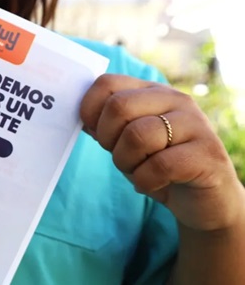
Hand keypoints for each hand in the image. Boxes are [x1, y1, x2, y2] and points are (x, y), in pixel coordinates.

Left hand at [80, 74, 244, 230]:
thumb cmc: (159, 167)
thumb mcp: (126, 143)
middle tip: (122, 156)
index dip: (90, 110)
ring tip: (139, 172)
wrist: (204, 201)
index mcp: (152, 92)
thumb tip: (78, 117)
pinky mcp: (208, 154)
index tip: (96, 134)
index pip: (107, 82)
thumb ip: (106, 126)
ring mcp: (196, 124)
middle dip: (108, 139)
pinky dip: (146, 182)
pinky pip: (159, 166)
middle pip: (119, 106)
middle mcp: (176, 100)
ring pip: (137, 136)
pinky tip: (155, 185)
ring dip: (127, 163)